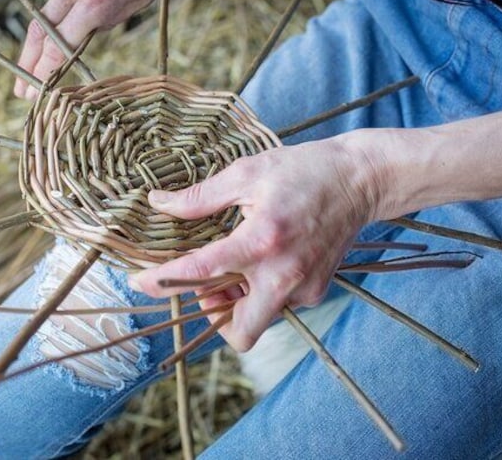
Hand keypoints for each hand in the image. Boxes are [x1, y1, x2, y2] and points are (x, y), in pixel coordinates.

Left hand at [131, 136, 384, 350]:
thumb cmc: (303, 171)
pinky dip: (261, 290)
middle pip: (240, 332)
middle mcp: (285, 273)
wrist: (361, 180)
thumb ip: (200, 196)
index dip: (164, 280)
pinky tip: (267, 258)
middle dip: (213, 316)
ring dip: (236, 301)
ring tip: (237, 263)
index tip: (139, 282)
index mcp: (262, 239)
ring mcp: (304, 287)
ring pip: (257, 319)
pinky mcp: (317, 291)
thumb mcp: (247, 173)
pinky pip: (277, 304)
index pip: (202, 272)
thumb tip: (159, 203)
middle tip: (205, 285)